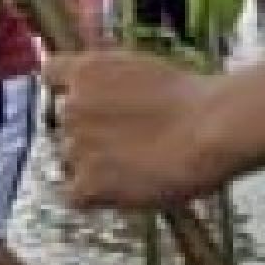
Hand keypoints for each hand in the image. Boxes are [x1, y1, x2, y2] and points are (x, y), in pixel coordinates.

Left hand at [44, 51, 234, 208]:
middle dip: (88, 132)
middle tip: (128, 142)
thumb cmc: (194, 99)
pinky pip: (74, 195)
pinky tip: (122, 189)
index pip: (51, 75)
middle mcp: (72, 106)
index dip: (67, 90)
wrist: (214, 129)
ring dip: (93, 164)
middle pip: (64, 125)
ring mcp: (76, 145)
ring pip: (70, 159)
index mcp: (86, 71)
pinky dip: (94, 196)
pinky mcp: (88, 183)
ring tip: (136, 164)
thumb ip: (110, 80)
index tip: (85, 102)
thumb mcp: (144, 68)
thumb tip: (99, 94)